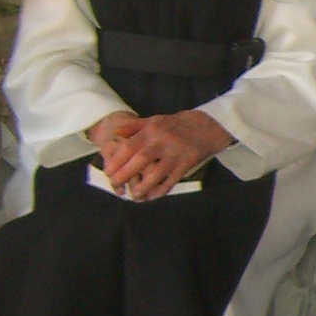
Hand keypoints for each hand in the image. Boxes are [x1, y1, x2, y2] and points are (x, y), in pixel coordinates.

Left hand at [95, 110, 231, 201]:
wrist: (207, 125)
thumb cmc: (176, 124)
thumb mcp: (155, 120)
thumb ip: (134, 126)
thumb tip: (115, 133)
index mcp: (152, 130)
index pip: (129, 146)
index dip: (117, 160)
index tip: (108, 172)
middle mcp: (162, 142)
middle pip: (139, 161)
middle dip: (124, 175)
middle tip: (115, 185)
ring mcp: (175, 154)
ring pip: (156, 174)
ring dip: (143, 187)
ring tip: (134, 195)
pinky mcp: (186, 164)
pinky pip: (172, 180)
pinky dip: (161, 190)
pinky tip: (152, 196)